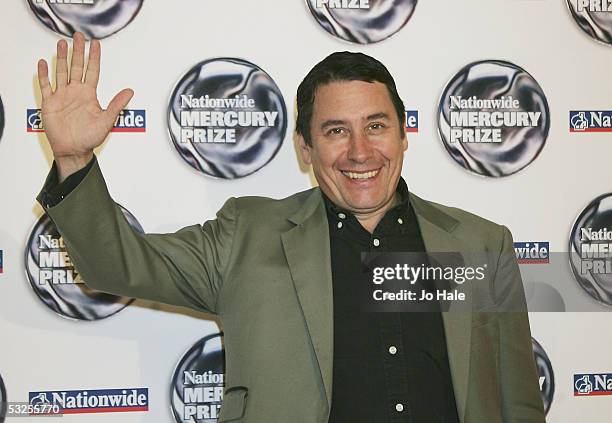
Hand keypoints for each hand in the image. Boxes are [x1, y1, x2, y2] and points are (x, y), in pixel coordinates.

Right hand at [37, 32, 133, 179]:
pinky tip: (43, 63)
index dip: (94, 57)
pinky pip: (46, 86)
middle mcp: (76, 92)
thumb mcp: (107, 120)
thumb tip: (130, 91)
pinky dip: (44, 75)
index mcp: (89, 95)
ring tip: (61, 44)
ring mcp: (62, 96)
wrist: (73, 150)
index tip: (96, 43)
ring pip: (61, 72)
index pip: (92, 71)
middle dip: (77, 51)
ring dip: (61, 58)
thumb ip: (117, 104)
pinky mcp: (50, 103)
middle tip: (78, 36)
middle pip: (76, 66)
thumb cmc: (89, 138)